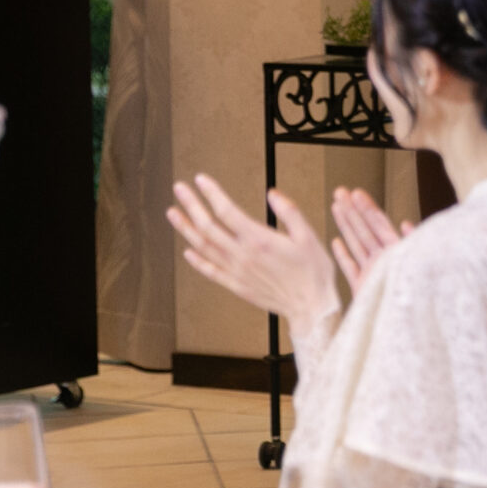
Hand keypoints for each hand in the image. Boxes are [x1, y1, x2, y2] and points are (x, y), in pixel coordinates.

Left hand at [168, 175, 338, 329]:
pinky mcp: (236, 285)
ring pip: (204, 247)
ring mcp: (236, 271)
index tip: (201, 180)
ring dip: (186, 229)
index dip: (212, 194)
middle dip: (192, 205)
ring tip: (173, 213)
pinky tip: (188, 251)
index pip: (227, 211)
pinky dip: (197, 260)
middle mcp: (243, 255)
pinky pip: (210, 271)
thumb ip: (289, 212)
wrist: (310, 307)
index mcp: (259, 240)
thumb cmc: (313, 272)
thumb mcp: (308, 236)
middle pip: (208, 227)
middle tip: (180, 189)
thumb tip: (272, 193)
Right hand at [328, 185, 412, 293]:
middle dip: (353, 210)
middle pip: (365, 230)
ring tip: (335, 206)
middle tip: (339, 191)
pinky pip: (351, 269)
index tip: (356, 192)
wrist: (408, 326)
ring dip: (346, 225)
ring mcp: (373, 272)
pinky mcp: (364, 288)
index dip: (367, 208)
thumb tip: (406, 223)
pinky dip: (344, 256)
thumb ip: (411, 245)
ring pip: (356, 244)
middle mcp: (384, 259)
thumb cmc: (416, 292)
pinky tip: (336, 242)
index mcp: (396, 251)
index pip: (379, 224)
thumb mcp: (415, 264)